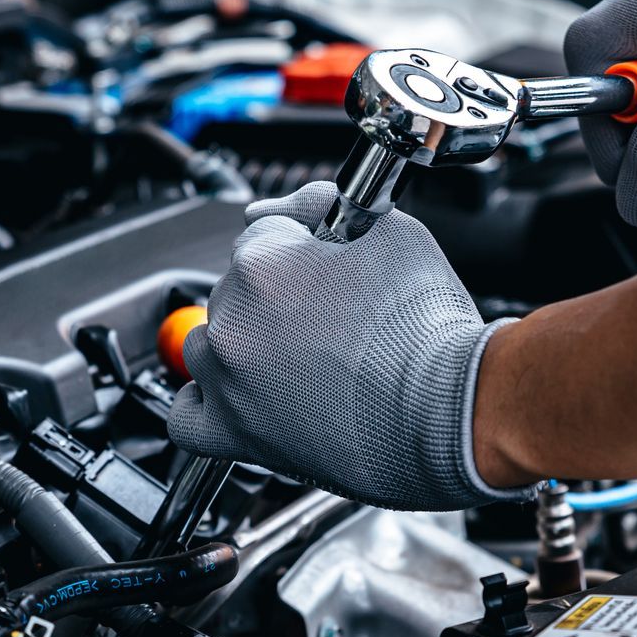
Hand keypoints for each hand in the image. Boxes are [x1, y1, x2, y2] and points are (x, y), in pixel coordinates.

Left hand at [167, 182, 534, 510]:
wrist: (449, 412)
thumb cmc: (428, 330)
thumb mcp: (393, 233)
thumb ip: (329, 204)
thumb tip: (304, 202)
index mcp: (262, 262)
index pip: (263, 229)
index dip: (302, 242)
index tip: (326, 259)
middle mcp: (232, 318)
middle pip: (235, 288)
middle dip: (277, 294)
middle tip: (330, 315)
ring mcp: (228, 380)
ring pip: (210, 344)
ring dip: (244, 343)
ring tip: (299, 357)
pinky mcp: (235, 434)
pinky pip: (187, 417)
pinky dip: (207, 403)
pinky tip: (238, 395)